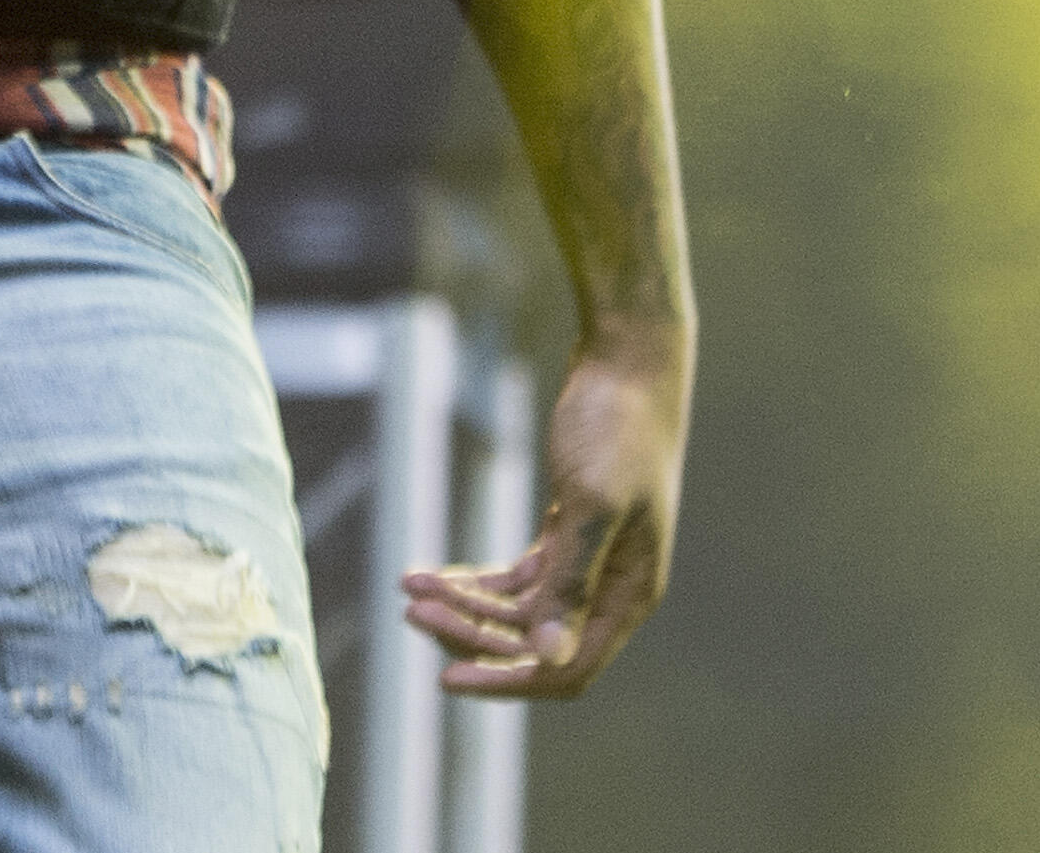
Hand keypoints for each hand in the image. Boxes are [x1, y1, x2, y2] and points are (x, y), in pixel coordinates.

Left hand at [396, 321, 686, 697]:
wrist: (629, 358)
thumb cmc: (618, 425)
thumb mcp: (593, 504)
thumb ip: (571, 583)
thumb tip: (549, 656)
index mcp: (630, 595)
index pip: (566, 669)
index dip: (507, 680)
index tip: (445, 680)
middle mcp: (613, 589)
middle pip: (533, 643)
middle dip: (471, 633)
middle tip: (411, 611)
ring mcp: (590, 561)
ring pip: (517, 611)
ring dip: (463, 605)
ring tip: (408, 588)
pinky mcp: (568, 532)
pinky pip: (515, 579)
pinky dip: (473, 579)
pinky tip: (429, 572)